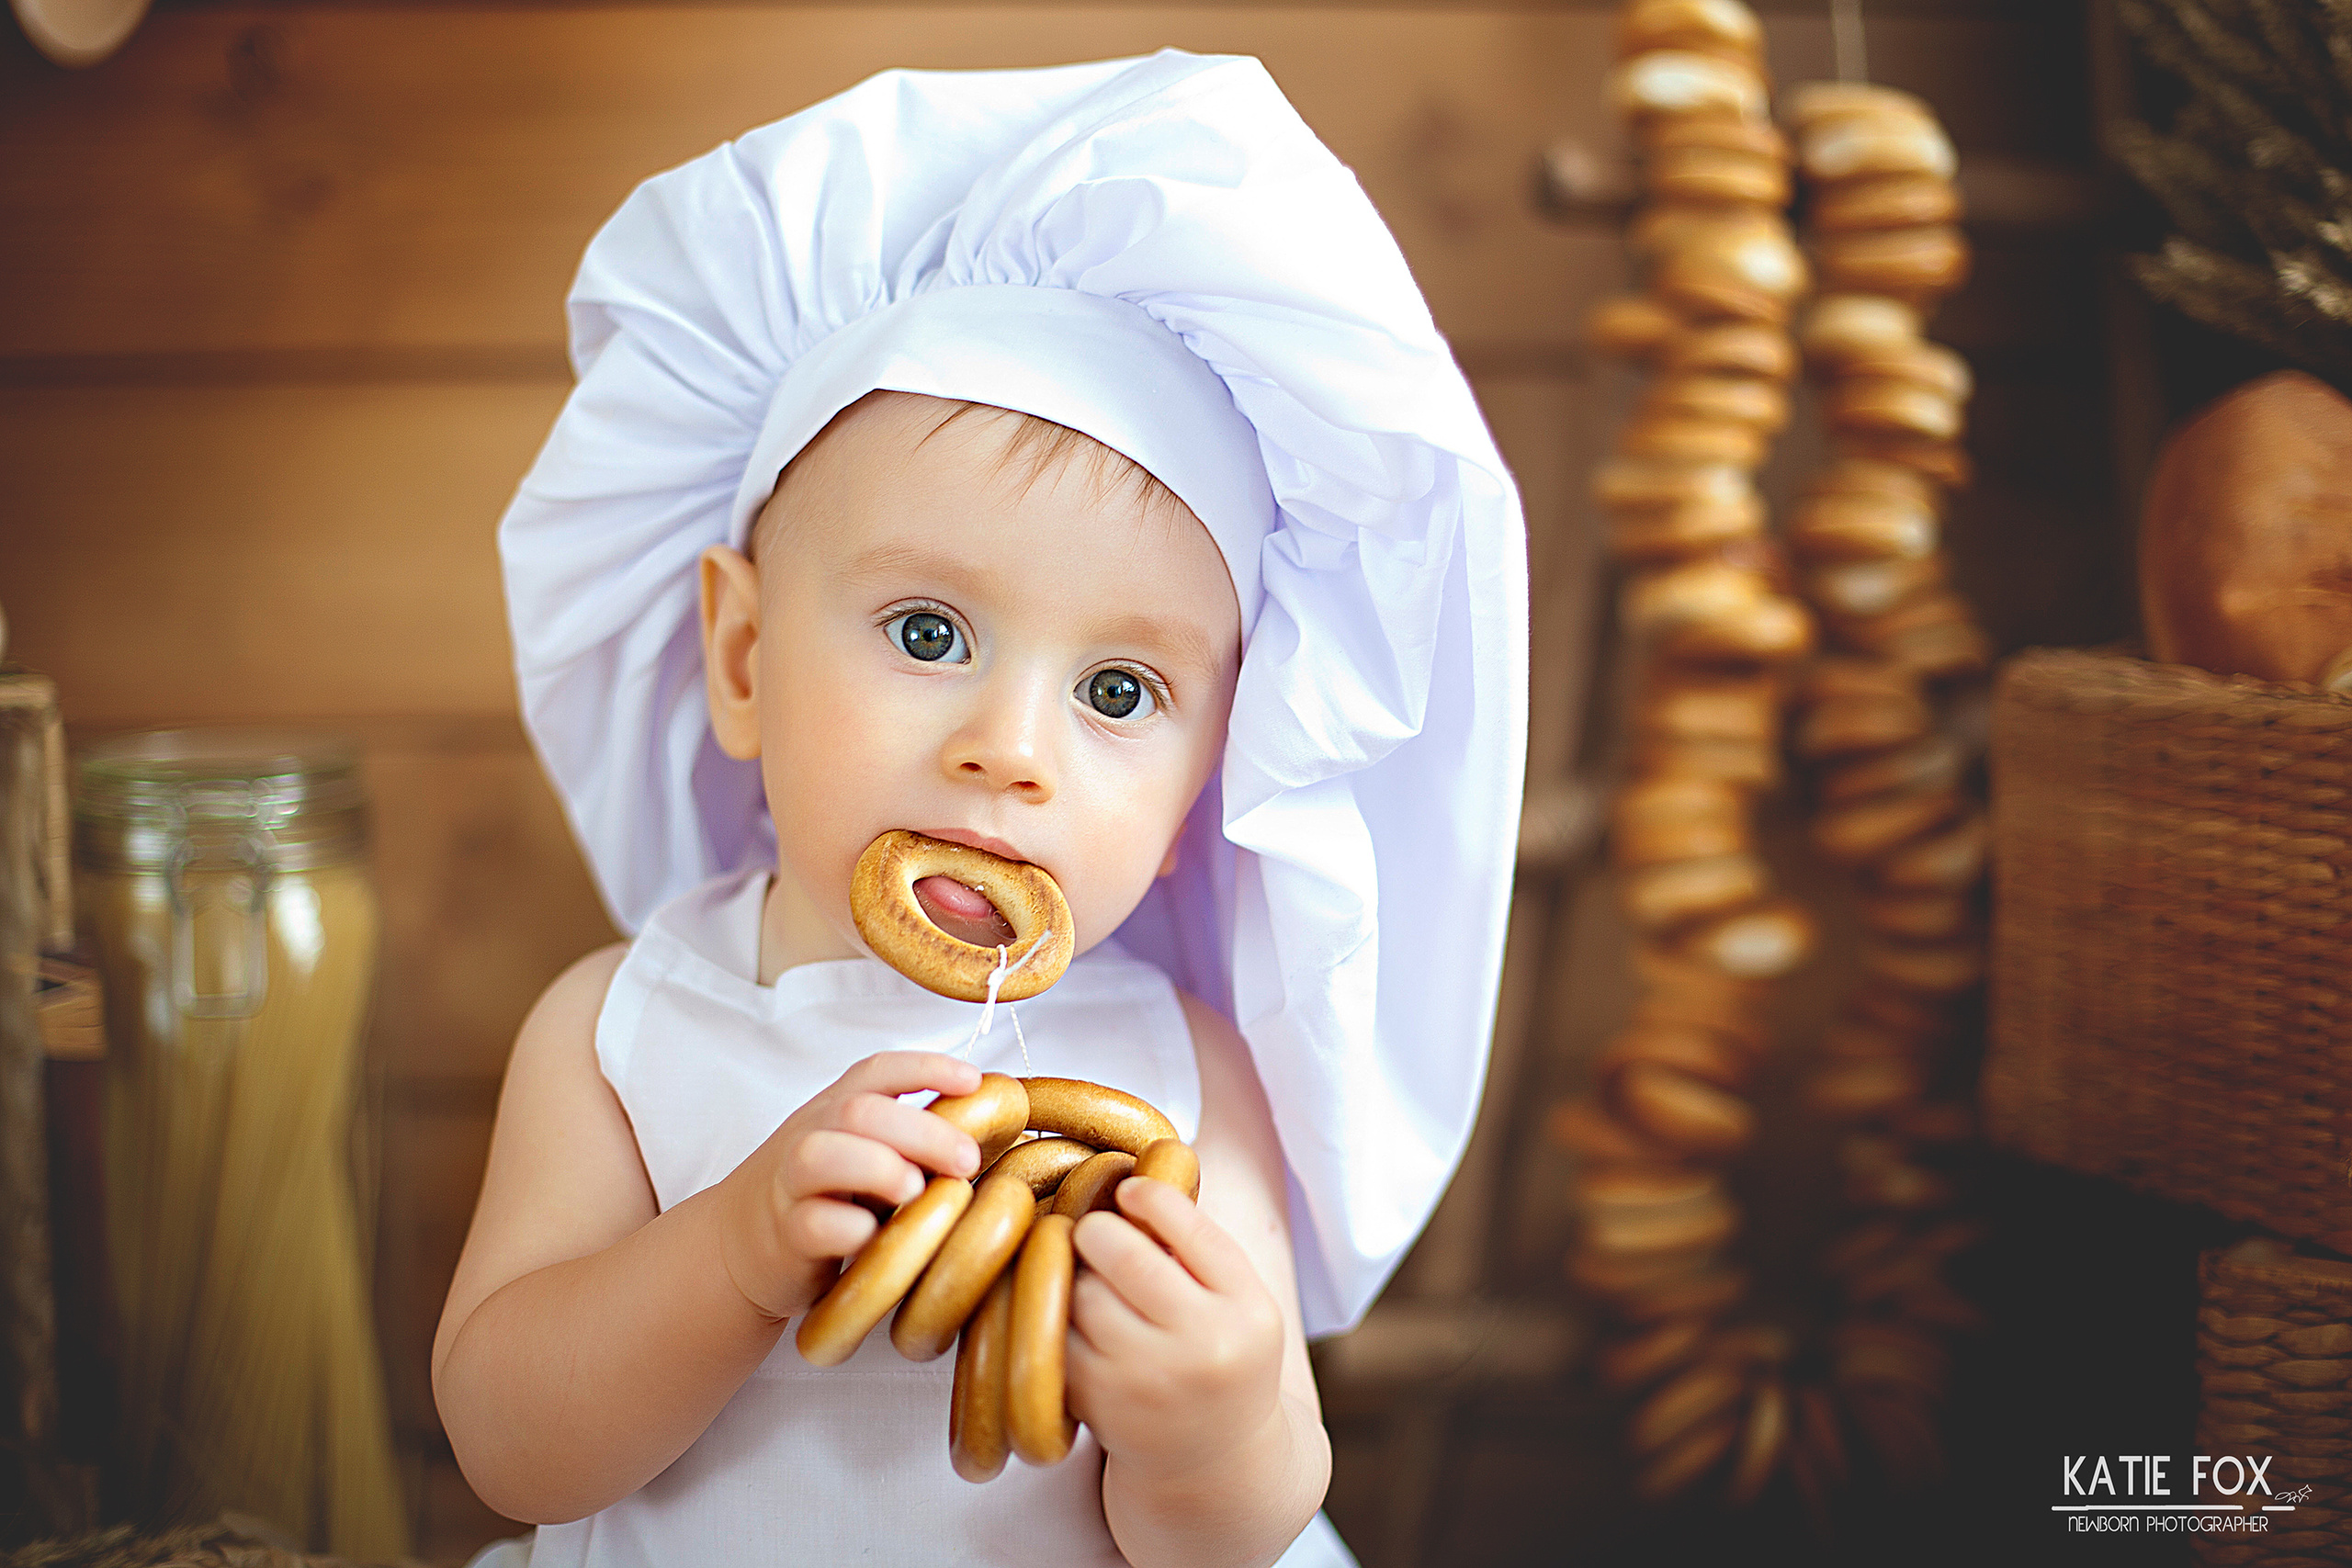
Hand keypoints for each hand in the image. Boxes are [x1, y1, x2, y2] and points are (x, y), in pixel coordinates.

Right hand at [715, 1052, 982, 1321]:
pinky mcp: (785, 1237)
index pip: (877, 1071)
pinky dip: (850, 1229)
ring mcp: (791, 1185)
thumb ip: (909, 1136)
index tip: (972, 1081)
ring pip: (820, 1156)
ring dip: (878, 1168)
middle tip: (967, 1161)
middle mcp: (811, 1135)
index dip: (926, 1068)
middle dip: (922, 1131)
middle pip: (859, 1111)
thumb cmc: (823, 1194)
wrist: (740, 1244)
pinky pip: (812, 1224)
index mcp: (836, 1108)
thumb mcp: (861, 1150)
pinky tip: (878, 1237)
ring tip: (916, 1192)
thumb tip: (997, 1127)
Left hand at [1065, 1174, 1286, 1481]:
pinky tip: (1072, 1321)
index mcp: (1248, 1309)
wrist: (1216, 1466)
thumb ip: (1199, 1244)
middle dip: (1097, 1230)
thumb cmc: (1221, 1358)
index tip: (1127, 1188)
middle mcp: (1205, 1346)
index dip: (1147, 1195)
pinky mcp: (1103, 1407)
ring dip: (1074, 1278)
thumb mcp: (1241, 1301)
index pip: (1189, 1225)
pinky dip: (1056, 1321)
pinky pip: (1057, 1338)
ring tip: (1087, 1283)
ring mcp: (1151, 1381)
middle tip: (1092, 1231)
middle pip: (1122, 1253)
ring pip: (1080, 1294)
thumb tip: (1146, 1156)